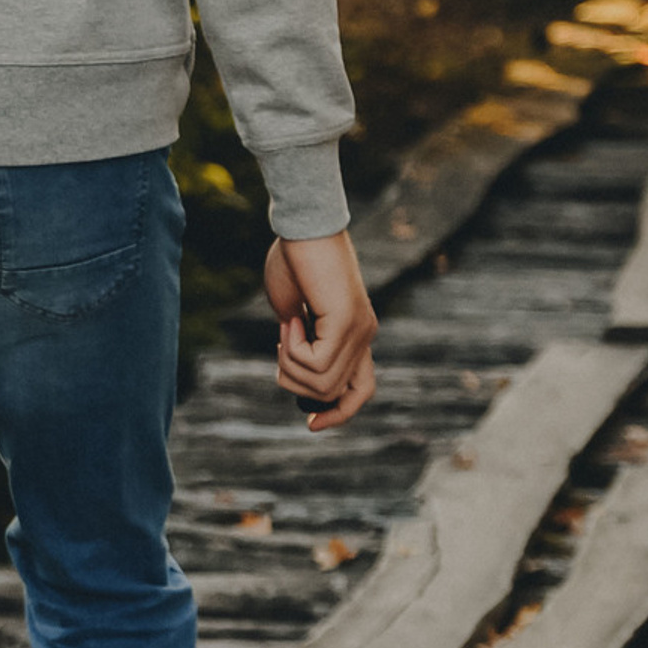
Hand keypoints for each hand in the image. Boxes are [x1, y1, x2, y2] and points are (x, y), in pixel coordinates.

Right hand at [264, 231, 377, 432]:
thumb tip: (294, 372)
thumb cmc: (293, 257)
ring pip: (321, 384)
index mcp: (355, 333)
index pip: (361, 391)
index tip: (310, 424)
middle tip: (282, 342)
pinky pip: (315, 364)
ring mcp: (359, 330)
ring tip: (287, 325)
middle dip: (295, 381)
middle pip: (333, 394)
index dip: (338, 414)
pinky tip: (292, 319)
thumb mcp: (292, 309)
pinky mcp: (347, 322)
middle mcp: (364, 336)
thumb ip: (299, 341)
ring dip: (290, 362)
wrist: (302, 223)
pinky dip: (293, 349)